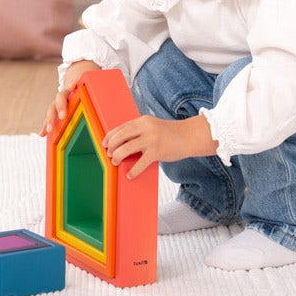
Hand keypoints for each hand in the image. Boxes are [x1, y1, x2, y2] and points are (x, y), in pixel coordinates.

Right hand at [39, 60, 101, 136]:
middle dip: (60, 107)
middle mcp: (65, 93)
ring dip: (50, 120)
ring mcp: (60, 102)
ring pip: (52, 109)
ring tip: (49, 130)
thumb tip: (125, 99)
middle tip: (63, 116)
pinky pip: (50, 118)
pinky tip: (43, 134)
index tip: (73, 86)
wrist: (78, 78)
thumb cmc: (92, 85)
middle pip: (60, 98)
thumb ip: (106, 91)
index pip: (72, 84)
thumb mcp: (98, 85)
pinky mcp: (57, 110)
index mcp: (76, 85)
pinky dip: (46, 126)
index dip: (72, 85)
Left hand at [103, 114, 217, 178]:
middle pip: (120, 136)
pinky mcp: (157, 151)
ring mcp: (151, 139)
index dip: (110, 136)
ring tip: (116, 162)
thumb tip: (124, 143)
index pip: (121, 127)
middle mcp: (145, 128)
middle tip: (110, 154)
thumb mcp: (153, 127)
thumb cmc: (171, 134)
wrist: (190, 136)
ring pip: (126, 148)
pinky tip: (129, 175)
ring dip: (118, 156)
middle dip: (111, 146)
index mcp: (143, 121)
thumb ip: (140, 132)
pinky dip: (132, 171)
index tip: (105, 143)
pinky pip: (140, 163)